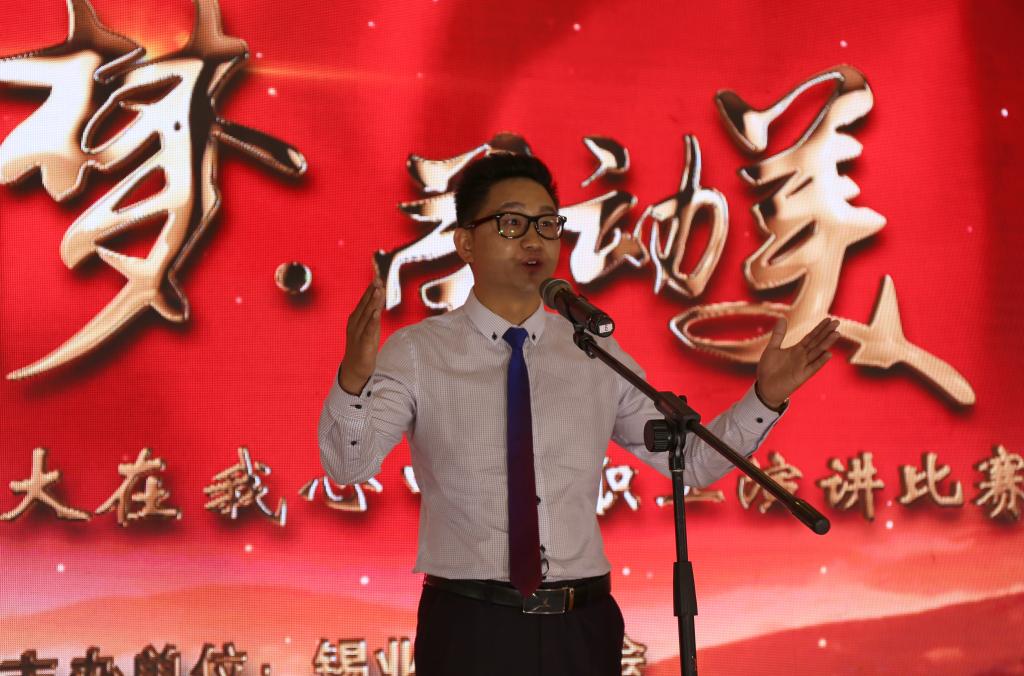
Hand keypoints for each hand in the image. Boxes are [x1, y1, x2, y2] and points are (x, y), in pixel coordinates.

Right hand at [339, 274, 383, 394]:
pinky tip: (377, 312)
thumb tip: (379, 298)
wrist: (354, 369)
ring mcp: (358, 333)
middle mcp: (355, 324)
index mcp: (355, 319)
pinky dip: (372, 321)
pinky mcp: (363, 344)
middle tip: (378, 278)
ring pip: (367, 315)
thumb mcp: (369, 328)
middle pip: (365, 305)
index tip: (377, 276)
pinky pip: (368, 330)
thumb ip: (373, 314)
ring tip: (379, 290)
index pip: (364, 301)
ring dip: (373, 302)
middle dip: (372, 291)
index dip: (370, 289)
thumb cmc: (363, 346)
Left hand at [756, 317, 840, 408]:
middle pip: (817, 342)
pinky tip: (828, 354)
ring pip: (817, 352)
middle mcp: (802, 357)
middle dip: (827, 332)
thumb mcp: (772, 348)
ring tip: (836, 333)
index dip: (820, 328)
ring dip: (827, 343)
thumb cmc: (768, 369)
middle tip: (837, 322)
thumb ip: (778, 335)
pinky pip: (813, 367)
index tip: (829, 319)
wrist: (764, 387)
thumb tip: (782, 318)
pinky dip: (820, 361)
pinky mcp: (801, 376)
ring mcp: (803, 366)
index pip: (811, 337)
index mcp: (796, 350)